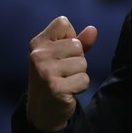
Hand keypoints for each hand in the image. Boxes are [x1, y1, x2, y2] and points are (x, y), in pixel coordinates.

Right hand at [27, 16, 97, 132]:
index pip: (63, 22)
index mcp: (38, 43)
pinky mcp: (55, 87)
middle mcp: (38, 55)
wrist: (43, 109)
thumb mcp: (65, 56)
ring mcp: (45, 71)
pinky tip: (68, 91)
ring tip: (65, 81)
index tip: (61, 53)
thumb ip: (79, 41)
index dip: (70, 37)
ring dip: (79, 74)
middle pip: (76, 44)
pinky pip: (84, 79)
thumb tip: (93, 29)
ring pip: (82, 63)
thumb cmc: (56, 76)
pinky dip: (80, 87)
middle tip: (64, 72)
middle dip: (77, 59)